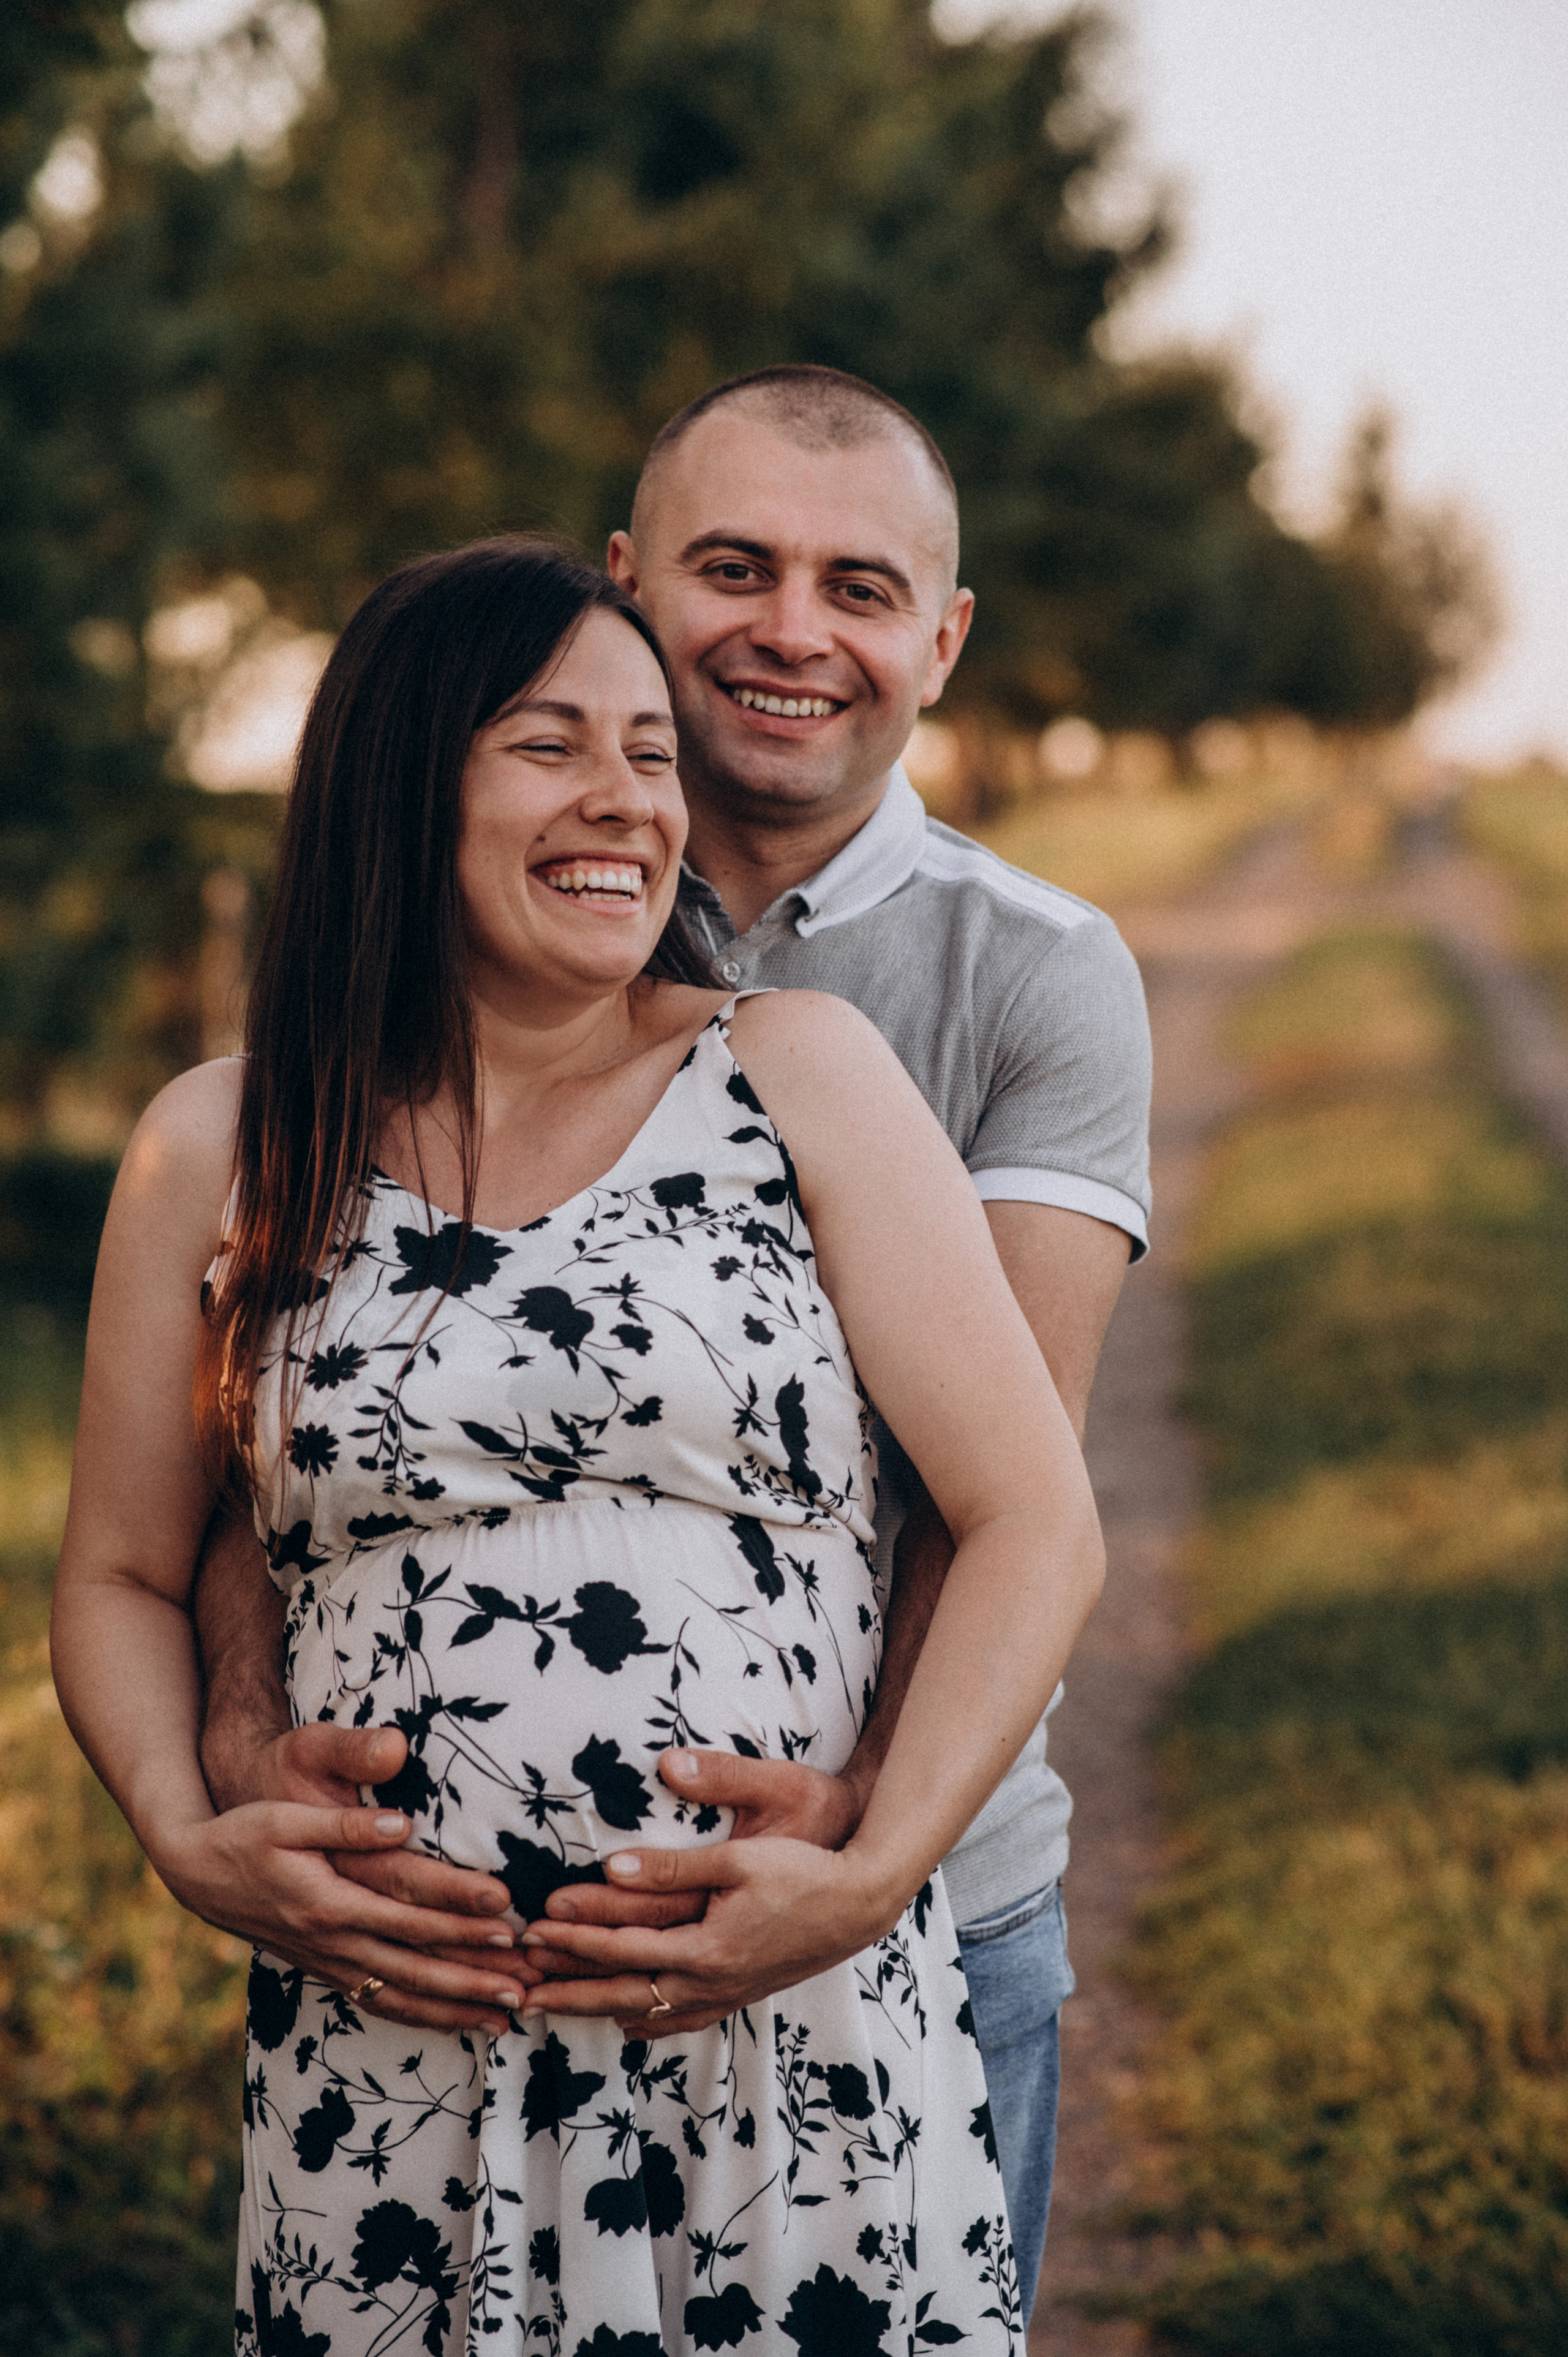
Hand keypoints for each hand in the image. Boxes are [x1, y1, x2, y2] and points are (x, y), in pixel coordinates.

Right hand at [156, 1797, 528, 2036]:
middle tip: (526, 1986)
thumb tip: (401, 1822)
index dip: (458, 1918)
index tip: (507, 1919)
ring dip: (454, 2008)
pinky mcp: (326, 1968)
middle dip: (472, 1979)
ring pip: (400, 1994)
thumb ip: (345, 1821)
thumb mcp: (288, 1817)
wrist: (197, 1872)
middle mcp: (333, 1939)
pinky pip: (379, 2002)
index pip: (408, 1912)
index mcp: (330, 1900)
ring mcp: (329, 1960)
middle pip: (414, 1965)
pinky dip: (419, 2015)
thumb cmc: (246, 1833)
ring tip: (505, 2019)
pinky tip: (453, 2023)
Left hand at [518, 1832, 901, 2038]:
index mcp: (707, 1948)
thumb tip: (613, 1864)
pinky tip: (633, 2023)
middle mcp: (712, 1980)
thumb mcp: (739, 1857)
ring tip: (558, 2010)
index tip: (533, 1936)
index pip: (622, 1948)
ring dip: (599, 2009)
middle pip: (624, 1994)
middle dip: (569, 1993)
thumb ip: (675, 1865)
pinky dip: (650, 2023)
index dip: (574, 1941)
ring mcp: (728, 1992)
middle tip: (522, 1994)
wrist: (861, 1902)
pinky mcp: (742, 1991)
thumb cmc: (804, 1870)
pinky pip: (685, 2019)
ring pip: (650, 2012)